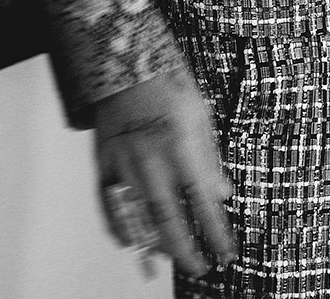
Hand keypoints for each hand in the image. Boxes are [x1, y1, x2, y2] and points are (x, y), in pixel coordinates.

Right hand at [93, 64, 235, 278]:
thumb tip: (223, 195)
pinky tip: (127, 242)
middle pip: (168, 221)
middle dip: (184, 251)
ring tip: (158, 266)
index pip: (203, 204)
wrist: (123, 63)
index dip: (216, 234)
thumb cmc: (166, 85)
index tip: (226, 255)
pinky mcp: (103, 163)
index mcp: (181, 148)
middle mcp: (151, 162)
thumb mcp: (200, 116)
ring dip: (149, 247)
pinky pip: (108, 205)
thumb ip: (210, 159)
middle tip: (197, 267)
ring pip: (136, 219)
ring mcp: (124, 165)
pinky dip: (117, 227)